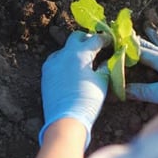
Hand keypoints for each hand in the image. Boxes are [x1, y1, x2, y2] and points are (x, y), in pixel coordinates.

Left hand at [39, 31, 109, 148]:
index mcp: (80, 53)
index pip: (95, 39)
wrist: (66, 120)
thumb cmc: (88, 101)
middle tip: (97, 45)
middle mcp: (64, 54)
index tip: (111, 41)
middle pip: (76, 37)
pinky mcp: (46, 73)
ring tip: (84, 59)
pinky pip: (56, 60)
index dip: (105, 39)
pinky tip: (71, 68)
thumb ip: (105, 67)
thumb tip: (107, 60)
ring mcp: (52, 63)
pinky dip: (65, 60)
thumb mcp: (102, 82)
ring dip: (75, 49)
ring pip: (65, 48)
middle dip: (87, 38)